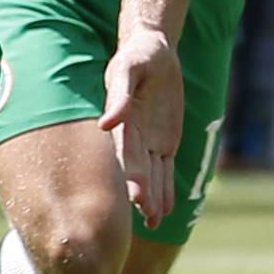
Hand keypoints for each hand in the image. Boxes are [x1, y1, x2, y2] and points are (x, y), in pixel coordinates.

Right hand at [101, 23, 183, 228]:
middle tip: (147, 213)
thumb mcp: (130, 68)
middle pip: (138, 168)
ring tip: (155, 222)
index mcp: (122, 121)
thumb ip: (121, 94)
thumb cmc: (139, 55)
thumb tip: (107, 124)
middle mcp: (132, 135)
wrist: (154, 51)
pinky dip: (166, 189)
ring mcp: (149, 141)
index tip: (135, 195)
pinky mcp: (165, 143)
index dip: (131, 173)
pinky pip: (166, 169)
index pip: (126, 151)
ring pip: (152, 174)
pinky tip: (166, 211)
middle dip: (142, 191)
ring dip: (153, 197)